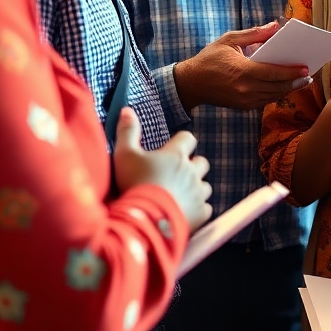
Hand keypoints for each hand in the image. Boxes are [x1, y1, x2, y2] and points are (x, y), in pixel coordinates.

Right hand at [113, 108, 212, 230]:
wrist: (144, 221)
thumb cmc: (134, 185)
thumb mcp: (124, 155)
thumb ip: (127, 132)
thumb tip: (127, 109)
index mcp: (176, 155)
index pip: (188, 138)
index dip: (182, 143)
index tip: (172, 150)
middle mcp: (191, 171)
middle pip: (201, 162)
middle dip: (193, 166)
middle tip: (176, 175)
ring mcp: (198, 192)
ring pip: (205, 186)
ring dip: (196, 189)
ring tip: (179, 196)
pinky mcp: (200, 213)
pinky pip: (206, 208)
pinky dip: (198, 210)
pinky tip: (185, 213)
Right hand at [172, 21, 310, 111]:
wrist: (190, 83)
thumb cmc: (209, 58)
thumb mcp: (229, 40)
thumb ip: (254, 33)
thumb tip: (275, 26)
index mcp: (243, 71)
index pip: (274, 73)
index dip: (292, 72)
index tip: (305, 68)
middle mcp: (246, 89)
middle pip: (278, 87)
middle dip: (295, 82)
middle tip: (309, 76)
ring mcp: (244, 101)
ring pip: (273, 96)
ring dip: (289, 90)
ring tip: (302, 82)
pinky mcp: (242, 107)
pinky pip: (265, 101)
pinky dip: (276, 95)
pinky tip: (284, 88)